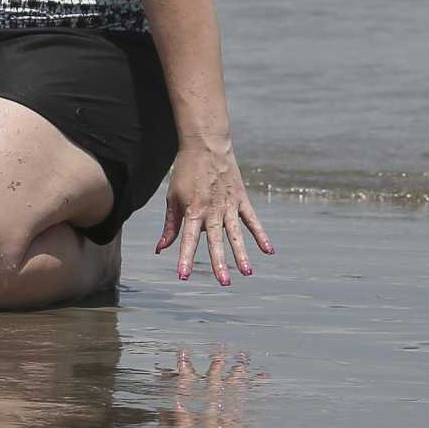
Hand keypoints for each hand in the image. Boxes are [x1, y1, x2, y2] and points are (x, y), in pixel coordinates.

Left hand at [154, 144, 271, 285]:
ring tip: (247, 272)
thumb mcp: (173, 198)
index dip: (185, 258)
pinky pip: (252, 219)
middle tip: (224, 282)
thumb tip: (161, 249)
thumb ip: (170, 226)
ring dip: (242, 253)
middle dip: (219, 262)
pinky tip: (268, 250)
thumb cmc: (184, 172)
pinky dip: (261, 234)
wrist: (205, 145)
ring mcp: (229, 205)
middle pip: (216, 240)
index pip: (188, 239)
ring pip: (236, 233)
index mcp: (193, 210)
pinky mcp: (241, 199)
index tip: (183, 276)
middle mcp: (212, 210)